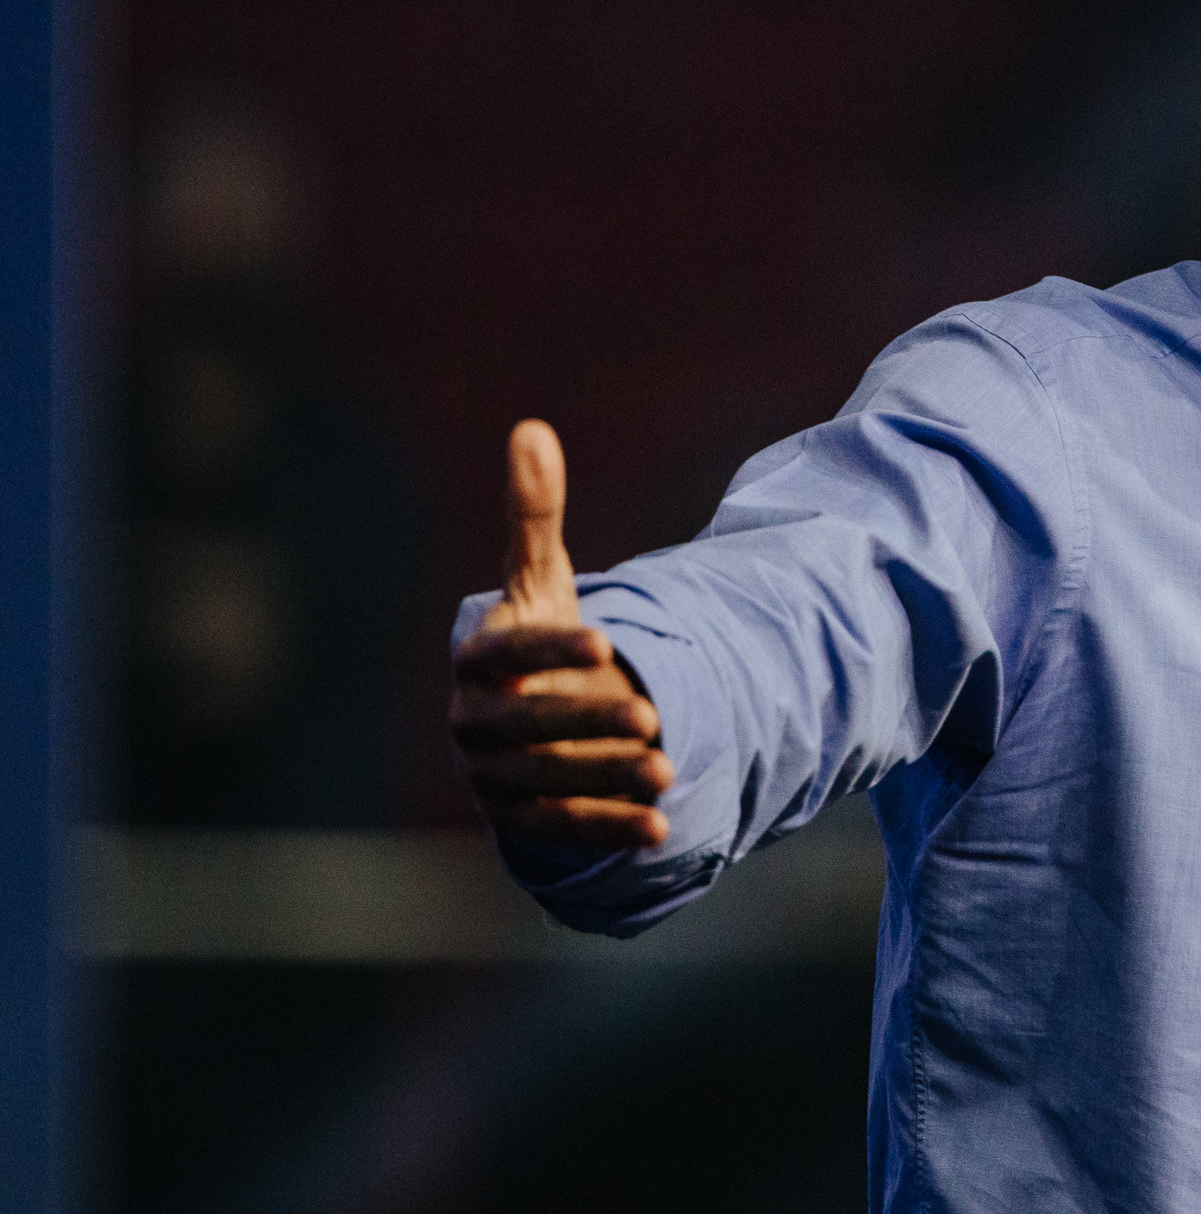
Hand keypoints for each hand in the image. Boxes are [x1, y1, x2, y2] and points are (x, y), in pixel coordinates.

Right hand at [450, 420, 672, 852]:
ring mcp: (492, 775)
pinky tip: (662, 825)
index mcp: (478, 658)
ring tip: (669, 769)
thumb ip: (536, 514)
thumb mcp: (542, 580)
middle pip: (525, 726)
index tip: (608, 641)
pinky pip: (561, 827)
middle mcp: (475, 720)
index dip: (551, 648)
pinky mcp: (519, 818)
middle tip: (652, 716)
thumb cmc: (537, 638)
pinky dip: (609, 828)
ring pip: (545, 780)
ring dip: (606, 779)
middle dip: (587, 723)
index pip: (505, 653)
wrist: (527, 718)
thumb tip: (532, 429)